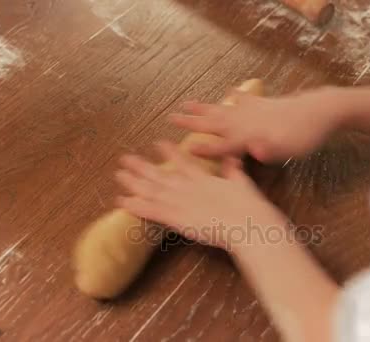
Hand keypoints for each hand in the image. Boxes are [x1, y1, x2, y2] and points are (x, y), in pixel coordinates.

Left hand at [114, 141, 288, 250]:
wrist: (248, 223)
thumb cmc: (250, 207)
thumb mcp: (242, 183)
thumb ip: (233, 170)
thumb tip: (232, 158)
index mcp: (203, 179)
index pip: (182, 162)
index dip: (169, 153)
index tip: (158, 143)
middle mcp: (188, 187)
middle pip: (160, 174)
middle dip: (142, 166)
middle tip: (125, 158)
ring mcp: (180, 201)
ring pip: (151, 189)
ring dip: (134, 182)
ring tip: (119, 174)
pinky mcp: (176, 218)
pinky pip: (151, 211)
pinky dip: (135, 206)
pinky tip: (121, 202)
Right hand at [170, 89, 344, 162]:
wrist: (319, 111)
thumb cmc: (303, 136)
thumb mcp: (287, 149)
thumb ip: (267, 150)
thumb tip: (251, 151)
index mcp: (247, 137)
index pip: (220, 146)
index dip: (203, 149)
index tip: (183, 149)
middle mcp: (244, 122)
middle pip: (213, 122)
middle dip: (192, 122)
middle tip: (171, 118)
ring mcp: (252, 110)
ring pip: (222, 108)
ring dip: (204, 107)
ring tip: (186, 103)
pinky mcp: (262, 103)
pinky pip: (242, 98)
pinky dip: (233, 95)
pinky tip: (227, 92)